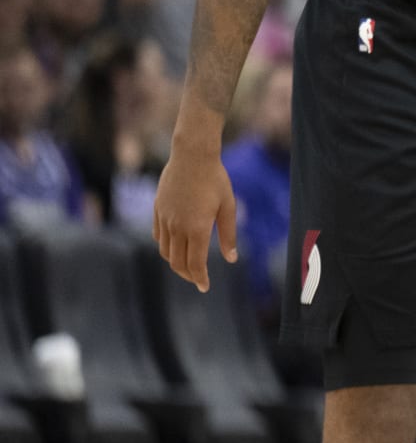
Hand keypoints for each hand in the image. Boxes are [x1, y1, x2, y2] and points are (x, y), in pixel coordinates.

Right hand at [152, 136, 237, 292]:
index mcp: (197, 228)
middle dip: (188, 275)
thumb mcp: (228, 206)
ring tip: (187, 264)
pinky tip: (176, 246)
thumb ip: (228, 234)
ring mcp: (164, 219)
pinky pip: (157, 236)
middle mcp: (177, 227)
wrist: (192, 156)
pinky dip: (166, 247)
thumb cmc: (215, 180)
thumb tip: (232, 259)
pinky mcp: (157, 211)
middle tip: (198, 279)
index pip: (195, 264)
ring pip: (165, 252)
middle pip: (177, 263)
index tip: (205, 287)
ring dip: (175, 262)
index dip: (200, 278)